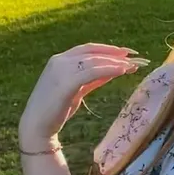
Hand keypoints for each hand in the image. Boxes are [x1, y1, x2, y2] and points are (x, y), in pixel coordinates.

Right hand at [18, 43, 149, 145]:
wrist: (37, 125)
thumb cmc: (57, 108)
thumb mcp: (78, 88)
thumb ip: (94, 78)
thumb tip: (115, 70)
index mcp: (60, 60)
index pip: (88, 49)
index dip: (109, 49)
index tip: (127, 52)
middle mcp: (59, 61)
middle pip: (94, 53)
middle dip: (116, 54)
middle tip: (136, 58)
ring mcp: (61, 71)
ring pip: (94, 61)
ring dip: (116, 62)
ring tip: (132, 66)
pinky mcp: (65, 83)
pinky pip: (92, 72)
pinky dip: (109, 70)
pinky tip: (122, 71)